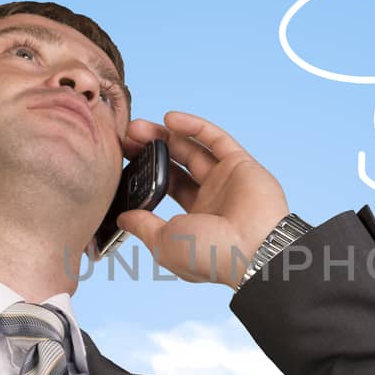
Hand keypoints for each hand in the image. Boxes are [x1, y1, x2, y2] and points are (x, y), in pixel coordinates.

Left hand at [115, 111, 289, 287]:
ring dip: (165, 136)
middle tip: (126, 137)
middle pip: (175, 165)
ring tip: (137, 127)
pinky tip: (169, 119)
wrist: (252, 251)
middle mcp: (210, 198)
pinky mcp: (240, 164)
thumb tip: (123, 218)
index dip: (144, 173)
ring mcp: (226, 180)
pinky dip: (194, 127)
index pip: (165, 189)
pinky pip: (216, 139)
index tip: (121, 161)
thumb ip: (143, 226)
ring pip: (192, 149)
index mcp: (194, 220)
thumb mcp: (165, 243)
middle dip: (150, 150)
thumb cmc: (210, 256)